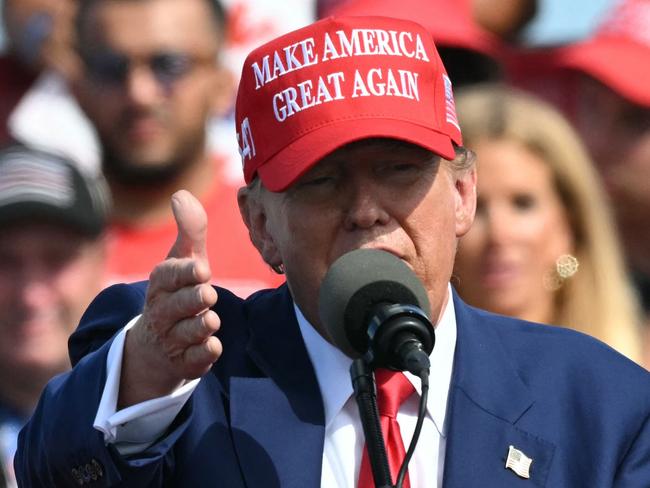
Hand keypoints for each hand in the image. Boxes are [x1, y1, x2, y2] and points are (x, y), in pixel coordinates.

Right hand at [118, 190, 220, 407]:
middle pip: (176, 306)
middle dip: (193, 300)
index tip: (202, 268)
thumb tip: (181, 194)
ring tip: (210, 319)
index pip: (167, 275)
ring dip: (201, 325)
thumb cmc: (179, 291)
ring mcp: (171, 338)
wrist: (159, 342)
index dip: (184, 272)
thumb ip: (190, 229)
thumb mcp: (186, 259)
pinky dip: (205, 352)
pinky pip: (196, 358)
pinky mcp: (184, 362)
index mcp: (161, 284)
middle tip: (208, 295)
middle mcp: (161, 311)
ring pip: (187, 332)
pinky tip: (212, 345)